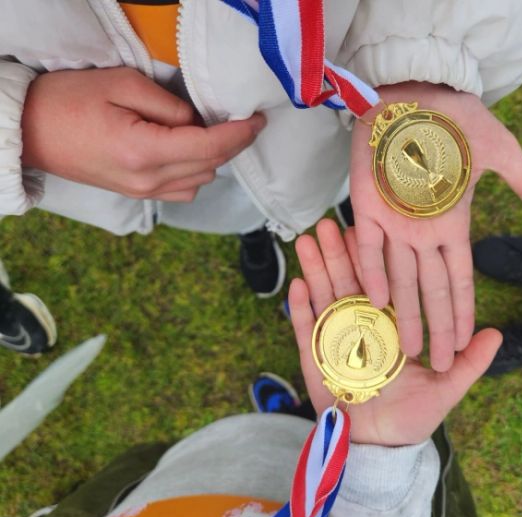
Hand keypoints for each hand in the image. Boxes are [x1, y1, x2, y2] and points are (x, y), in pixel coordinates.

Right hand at [21, 67, 265, 201]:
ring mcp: (144, 193)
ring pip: (201, 181)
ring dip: (215, 158)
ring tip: (216, 132)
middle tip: (246, 121)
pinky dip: (197, 172)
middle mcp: (149, 180)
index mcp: (145, 152)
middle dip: (234, 144)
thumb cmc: (69, 101)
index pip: (210, 147)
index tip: (259, 119)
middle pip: (211, 166)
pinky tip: (192, 152)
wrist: (30, 131)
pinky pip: (183, 190)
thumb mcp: (122, 85)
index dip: (241, 134)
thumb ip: (170, 105)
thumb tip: (198, 121)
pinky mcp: (138, 195)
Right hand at [289, 219, 502, 445]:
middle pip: (347, 280)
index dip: (372, 255)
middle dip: (336, 252)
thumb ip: (469, 363)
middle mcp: (361, 325)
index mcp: (390, 324)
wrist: (380, 447)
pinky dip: (302, 307)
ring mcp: (336, 339)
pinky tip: (297, 283)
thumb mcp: (445, 389)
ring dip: (315, 268)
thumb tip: (498, 334)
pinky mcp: (315, 357)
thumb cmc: (412, 418)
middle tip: (328, 222)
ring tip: (307, 239)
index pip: (381, 281)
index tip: (366, 226)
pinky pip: (307, 329)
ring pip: (325, 297)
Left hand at [350, 82, 521, 370]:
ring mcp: (393, 223)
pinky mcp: (366, 207)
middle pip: (430, 290)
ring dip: (402, 313)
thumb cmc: (456, 121)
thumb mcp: (499, 151)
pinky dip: (371, 271)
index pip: (460, 279)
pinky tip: (374, 302)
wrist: (414, 93)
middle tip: (438, 365)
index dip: (463, 312)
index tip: (467, 344)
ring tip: (405, 349)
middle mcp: (422, 233)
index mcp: (453, 225)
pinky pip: (368, 247)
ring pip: (398, 278)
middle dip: (436, 327)